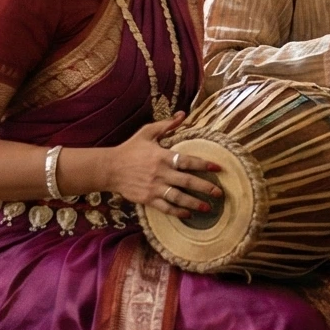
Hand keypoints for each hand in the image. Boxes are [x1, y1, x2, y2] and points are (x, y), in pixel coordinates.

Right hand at [100, 121, 222, 218]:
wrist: (109, 168)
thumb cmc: (130, 149)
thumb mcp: (147, 132)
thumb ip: (166, 125)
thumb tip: (183, 114)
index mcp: (162, 156)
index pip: (188, 161)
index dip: (204, 164)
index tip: (218, 167)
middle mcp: (161, 173)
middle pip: (187, 182)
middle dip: (205, 187)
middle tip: (220, 193)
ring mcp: (154, 188)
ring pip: (178, 197)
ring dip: (194, 203)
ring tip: (208, 207)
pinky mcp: (147, 199)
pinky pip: (165, 207)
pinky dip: (177, 212)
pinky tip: (187, 215)